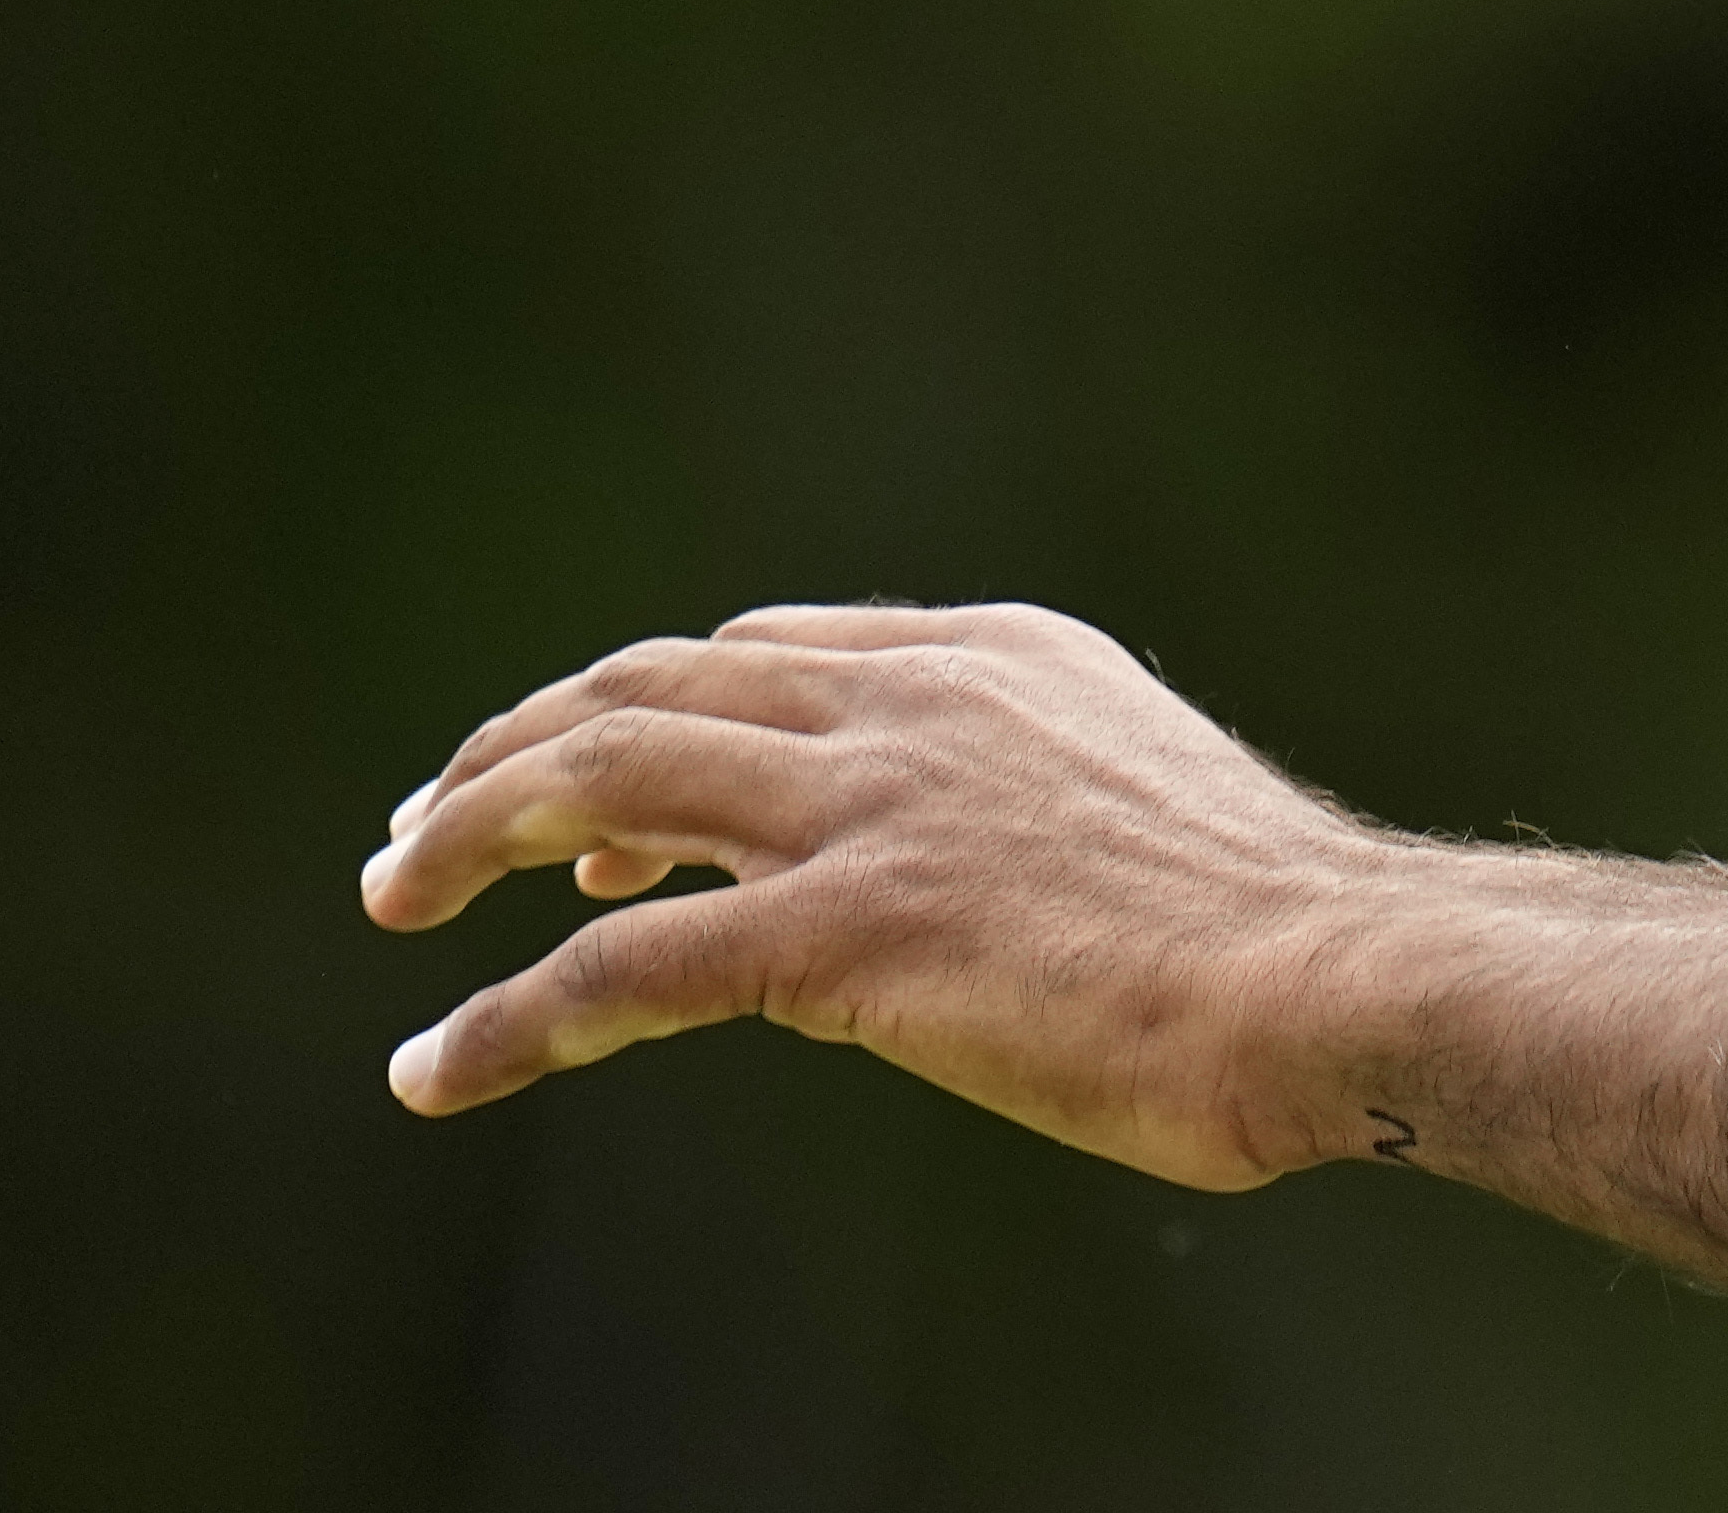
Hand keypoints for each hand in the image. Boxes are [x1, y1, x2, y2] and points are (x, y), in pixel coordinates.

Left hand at [365, 601, 1395, 1192]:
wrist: (1335, 975)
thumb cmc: (1278, 933)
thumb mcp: (1142, 808)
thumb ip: (1037, 808)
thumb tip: (988, 890)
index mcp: (999, 657)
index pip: (764, 656)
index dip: (648, 712)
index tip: (580, 798)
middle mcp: (917, 701)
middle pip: (650, 688)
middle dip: (515, 748)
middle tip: (422, 827)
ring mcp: (872, 806)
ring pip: (599, 781)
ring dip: (466, 839)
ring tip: (392, 901)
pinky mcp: (839, 932)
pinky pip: (615, 973)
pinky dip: (501, 1023)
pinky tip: (436, 1070)